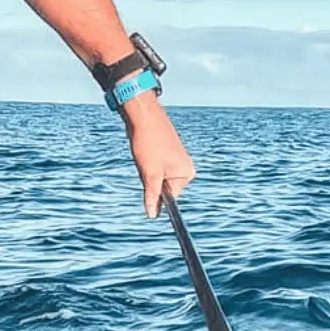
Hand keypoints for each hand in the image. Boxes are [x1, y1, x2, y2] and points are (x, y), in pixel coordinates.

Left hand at [122, 94, 195, 217]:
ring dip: (147, 170)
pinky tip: (144, 150)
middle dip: (150, 179)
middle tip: (145, 163)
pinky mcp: (168, 150)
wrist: (143, 115)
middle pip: (163, 186)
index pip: (169, 197)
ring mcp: (177, 158)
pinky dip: (146, 162)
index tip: (147, 178)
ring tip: (144, 155)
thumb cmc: (149, 144)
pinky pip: (155, 165)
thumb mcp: (150, 175)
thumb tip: (152, 215)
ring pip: (156, 175)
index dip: (154, 191)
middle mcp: (185, 166)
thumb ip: (153, 196)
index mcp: (186, 174)